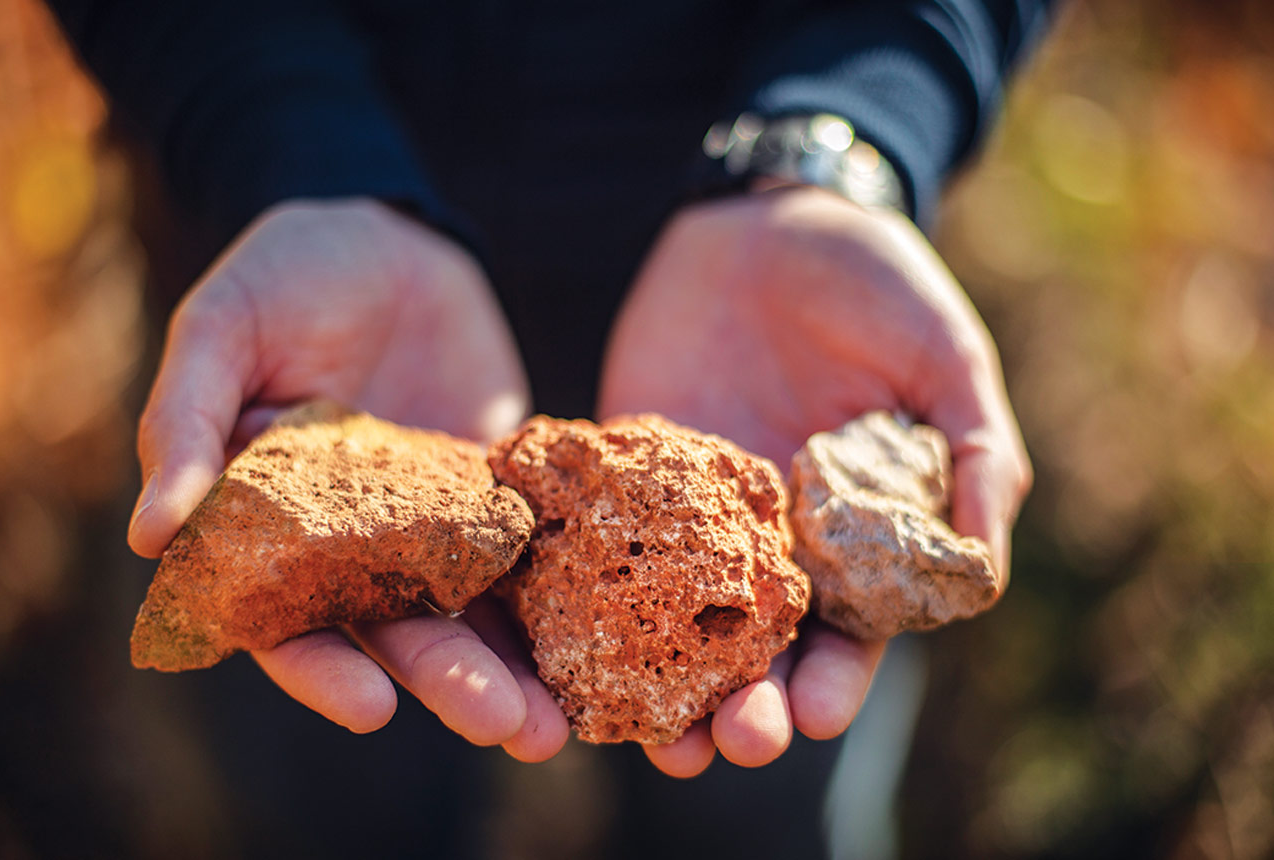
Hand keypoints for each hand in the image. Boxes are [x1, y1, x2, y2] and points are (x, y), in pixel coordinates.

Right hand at [130, 198, 567, 759]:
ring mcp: (435, 519)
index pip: (287, 622)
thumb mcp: (220, 331)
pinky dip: (563, 585)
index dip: (321, 670)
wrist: (385, 231)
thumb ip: (185, 424)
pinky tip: (604, 623)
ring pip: (475, 607)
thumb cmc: (282, 275)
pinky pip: (533, 542)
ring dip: (517, 664)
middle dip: (451, 682)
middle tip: (509, 729)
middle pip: (400, 632)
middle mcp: (356, 541)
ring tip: (562, 721)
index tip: (369, 709)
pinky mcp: (499, 486)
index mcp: (274, 526)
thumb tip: (148, 537)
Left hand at [599, 186, 1030, 775]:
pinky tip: (568, 636)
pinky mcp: (628, 468)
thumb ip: (976, 457)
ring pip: (670, 618)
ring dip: (660, 680)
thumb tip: (984, 569)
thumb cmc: (880, 286)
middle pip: (754, 649)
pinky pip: (602, 536)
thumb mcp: (947, 361)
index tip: (818, 713)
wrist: (773, 215)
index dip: (836, 680)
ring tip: (649, 731)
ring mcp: (691, 510)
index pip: (847, 634)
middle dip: (746, 704)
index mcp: (849, 536)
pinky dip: (584, 588)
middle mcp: (767, 541)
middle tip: (731, 740)